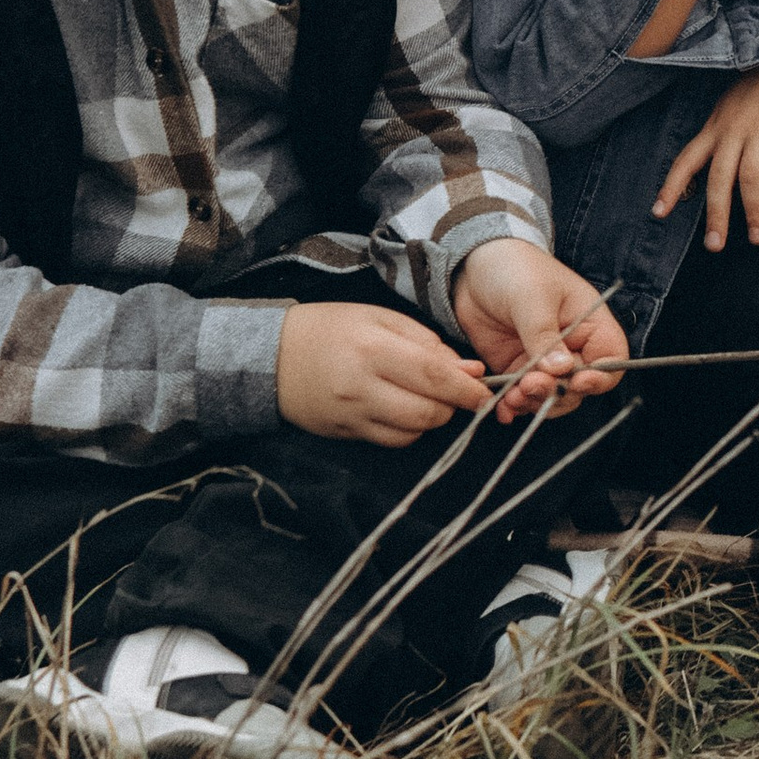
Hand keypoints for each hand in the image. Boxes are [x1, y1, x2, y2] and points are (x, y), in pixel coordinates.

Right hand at [277, 300, 489, 447]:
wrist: (271, 357)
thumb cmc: (330, 328)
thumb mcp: (379, 317)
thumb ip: (427, 342)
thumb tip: (470, 370)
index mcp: (374, 349)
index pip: (433, 376)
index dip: (466, 388)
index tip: (487, 391)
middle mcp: (362, 387)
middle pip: (427, 412)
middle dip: (453, 406)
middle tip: (458, 392)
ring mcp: (352, 416)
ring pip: (412, 433)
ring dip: (433, 419)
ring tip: (429, 396)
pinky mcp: (345, 434)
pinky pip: (391, 441)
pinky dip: (409, 430)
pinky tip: (405, 409)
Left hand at [452, 241, 631, 422]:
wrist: (474, 266)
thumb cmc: (515, 268)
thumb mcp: (532, 298)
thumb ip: (545, 336)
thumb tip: (561, 371)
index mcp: (589, 324)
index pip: (611, 360)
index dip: (600, 377)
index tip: (577, 382)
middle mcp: (572, 347)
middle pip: (578, 387)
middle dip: (557, 393)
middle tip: (530, 385)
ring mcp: (543, 361)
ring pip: (550, 397)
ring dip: (534, 403)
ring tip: (512, 397)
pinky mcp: (517, 369)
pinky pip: (522, 397)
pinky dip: (513, 407)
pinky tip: (502, 408)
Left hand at [653, 50, 758, 250]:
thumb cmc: (757, 87)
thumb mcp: (727, 110)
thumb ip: (717, 139)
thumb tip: (705, 173)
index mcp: (715, 128)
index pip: (686, 160)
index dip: (671, 187)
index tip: (658, 213)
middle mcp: (732, 131)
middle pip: (718, 178)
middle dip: (715, 214)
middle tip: (714, 245)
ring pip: (750, 176)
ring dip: (753, 211)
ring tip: (757, 238)